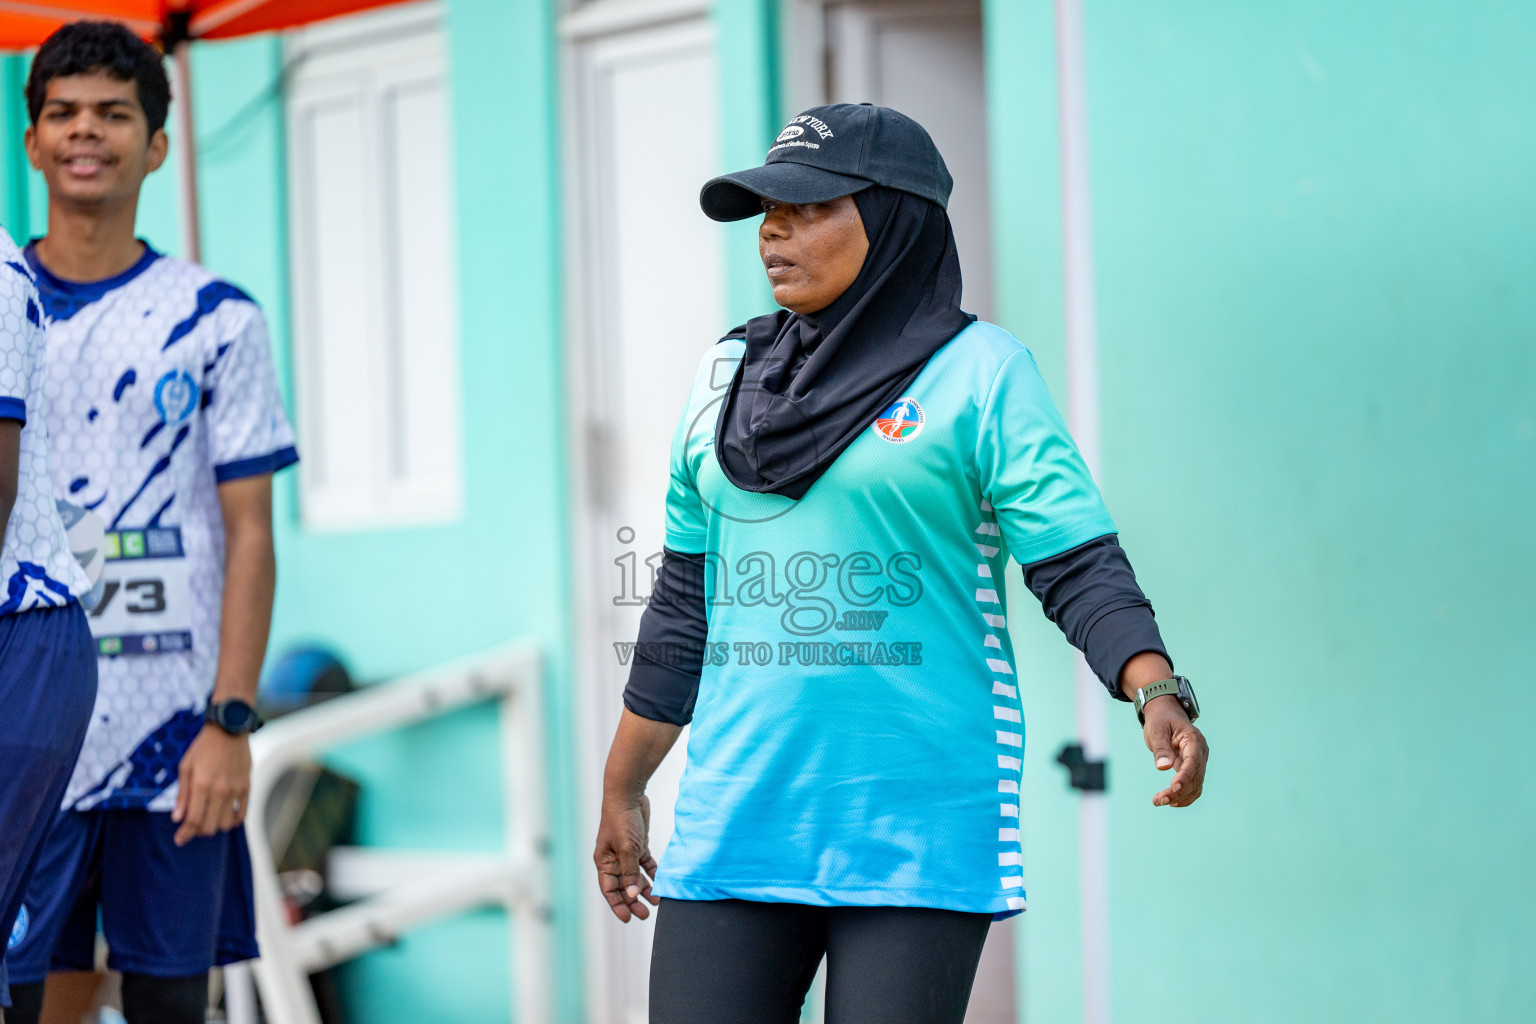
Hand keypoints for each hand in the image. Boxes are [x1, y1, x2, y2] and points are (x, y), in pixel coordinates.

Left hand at [172, 724, 251, 845]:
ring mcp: (236, 789)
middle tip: (194, 826)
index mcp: (201, 785)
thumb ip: (182, 795)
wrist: (230, 729)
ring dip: (216, 826)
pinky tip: (227, 816)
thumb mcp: (185, 767)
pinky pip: (243, 813)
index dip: (185, 834)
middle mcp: (219, 790)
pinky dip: (234, 820)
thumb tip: (177, 819)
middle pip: (209, 826)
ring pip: (226, 823)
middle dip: (199, 831)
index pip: (193, 820)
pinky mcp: (247, 786)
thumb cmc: (203, 747)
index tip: (179, 840)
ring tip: (210, 818)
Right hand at [593, 793, 658, 921]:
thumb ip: (630, 871)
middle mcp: (613, 860)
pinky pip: (645, 865)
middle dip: (633, 901)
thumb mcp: (627, 848)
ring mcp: (626, 853)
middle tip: (645, 914)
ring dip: (645, 889)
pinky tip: (660, 884)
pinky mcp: (638, 846)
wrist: (628, 795)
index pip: (609, 889)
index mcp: (604, 862)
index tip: (628, 918)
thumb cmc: (621, 820)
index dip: (618, 905)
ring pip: (635, 877)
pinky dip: (652, 874)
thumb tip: (632, 894)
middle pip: (623, 886)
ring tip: (656, 902)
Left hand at [1141, 696, 1208, 807]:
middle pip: (1195, 777)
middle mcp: (1201, 752)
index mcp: (1194, 740)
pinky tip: (1171, 801)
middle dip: (1178, 792)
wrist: (1166, 713)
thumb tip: (1163, 768)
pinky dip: (1184, 795)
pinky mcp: (1193, 767)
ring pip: (1196, 785)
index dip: (1185, 777)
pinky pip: (1193, 784)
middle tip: (1157, 801)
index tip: (1173, 788)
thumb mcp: (1156, 730)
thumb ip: (1161, 748)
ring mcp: (1199, 760)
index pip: (1193, 762)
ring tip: (1159, 802)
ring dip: (1180, 797)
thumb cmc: (1161, 720)